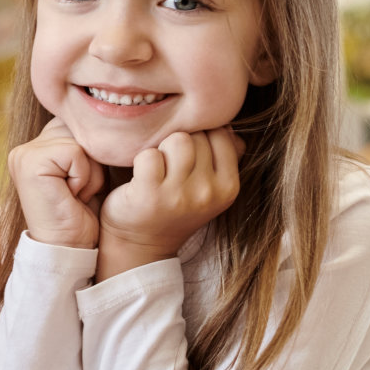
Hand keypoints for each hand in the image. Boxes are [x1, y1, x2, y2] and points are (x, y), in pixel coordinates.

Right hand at [9, 117, 104, 247]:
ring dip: (89, 171)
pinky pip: (76, 152)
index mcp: (35, 148)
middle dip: (91, 162)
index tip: (79, 186)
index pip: (76, 125)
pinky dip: (84, 176)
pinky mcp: (30, 163)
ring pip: (80, 140)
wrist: (69, 249)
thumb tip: (100, 117)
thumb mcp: (83, 172)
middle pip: (79, 129)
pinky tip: (72, 195)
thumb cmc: (81, 214)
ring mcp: (23, 155)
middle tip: (78, 192)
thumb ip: (81, 144)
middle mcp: (24, 148)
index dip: (90, 156)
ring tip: (75, 194)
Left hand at [99, 128, 241, 264]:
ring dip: (162, 149)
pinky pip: (150, 154)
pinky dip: (141, 160)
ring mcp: (179, 195)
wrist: (141, 243)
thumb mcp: (209, 187)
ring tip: (158, 169)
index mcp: (228, 188)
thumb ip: (225, 156)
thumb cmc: (175, 205)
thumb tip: (228, 126)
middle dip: (179, 144)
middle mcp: (208, 193)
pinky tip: (142, 177)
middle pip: (195, 136)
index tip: (188, 157)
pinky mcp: (150, 194)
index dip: (200, 137)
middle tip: (170, 167)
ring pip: (176, 140)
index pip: (220, 134)